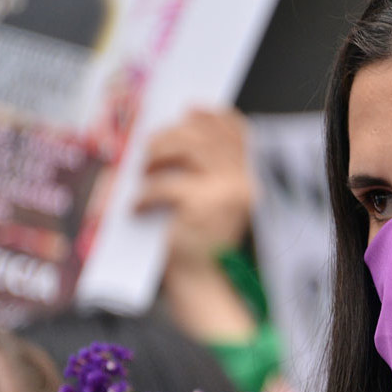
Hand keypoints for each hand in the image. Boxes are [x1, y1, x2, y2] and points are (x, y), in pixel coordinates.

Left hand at [137, 108, 257, 342]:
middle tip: (150, 149)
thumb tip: (191, 119)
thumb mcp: (218, 194)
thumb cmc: (207, 237)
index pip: (237, 129)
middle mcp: (247, 177)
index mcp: (256, 173)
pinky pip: (165, 185)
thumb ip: (214, 163)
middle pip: (205, 134)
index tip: (190, 111)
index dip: (212, 116)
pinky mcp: (202, 205)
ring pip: (185, 148)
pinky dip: (144, 194)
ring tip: (144, 171)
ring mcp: (227, 190)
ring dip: (157, 156)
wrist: (206, 280)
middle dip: (173, 135)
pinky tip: (136, 206)